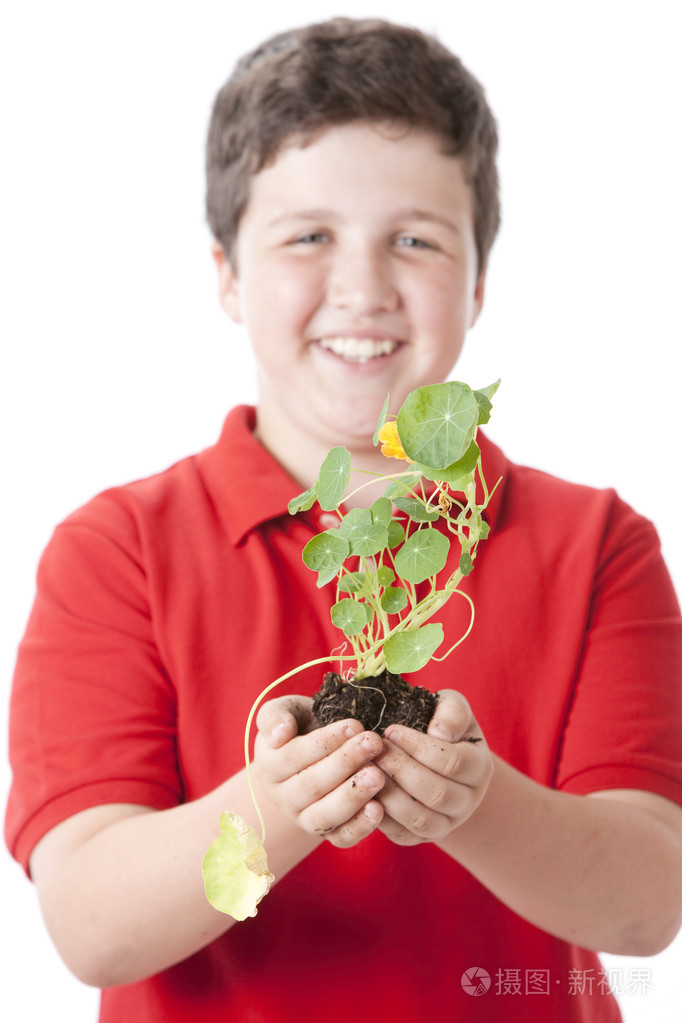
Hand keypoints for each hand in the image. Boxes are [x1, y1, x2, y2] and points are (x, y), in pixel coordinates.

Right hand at [254, 695, 385, 846]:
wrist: (313, 755)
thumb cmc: (302, 726)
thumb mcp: (286, 711)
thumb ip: (275, 716)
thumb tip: (280, 733)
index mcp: (269, 765)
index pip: (295, 755)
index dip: (326, 741)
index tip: (355, 725)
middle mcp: (283, 797)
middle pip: (311, 785)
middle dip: (345, 763)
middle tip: (374, 744)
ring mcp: (303, 818)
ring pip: (324, 816)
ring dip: (353, 797)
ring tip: (378, 776)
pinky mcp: (327, 833)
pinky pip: (340, 838)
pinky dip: (359, 828)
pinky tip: (379, 810)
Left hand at [375, 689, 492, 845]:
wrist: (435, 756)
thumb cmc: (440, 724)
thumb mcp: (451, 707)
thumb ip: (452, 712)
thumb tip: (440, 733)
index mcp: (479, 767)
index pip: (453, 762)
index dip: (419, 747)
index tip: (390, 730)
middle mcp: (468, 800)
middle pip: (438, 794)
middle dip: (401, 770)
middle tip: (375, 751)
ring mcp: (447, 823)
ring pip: (421, 820)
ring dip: (390, 796)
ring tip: (368, 771)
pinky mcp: (422, 837)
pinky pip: (403, 836)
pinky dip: (382, 818)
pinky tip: (366, 794)